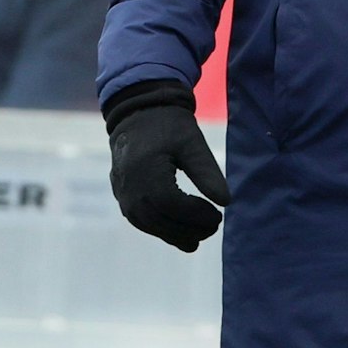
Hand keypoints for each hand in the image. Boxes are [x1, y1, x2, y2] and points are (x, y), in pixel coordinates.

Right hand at [103, 80, 229, 251]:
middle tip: (214, 227)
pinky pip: (141, 220)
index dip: (197, 215)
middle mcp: (129, 188)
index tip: (218, 215)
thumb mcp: (192, 143)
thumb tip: (226, 203)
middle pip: (161, 221)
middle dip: (189, 230)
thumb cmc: (168, 125)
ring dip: (176, 234)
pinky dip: (162, 228)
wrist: (137, 111)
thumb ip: (207, 173)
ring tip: (200, 235)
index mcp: (146, 172)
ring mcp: (122, 194)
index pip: (174, 206)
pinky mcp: (121, 195)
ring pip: (150, 225)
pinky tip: (181, 233)